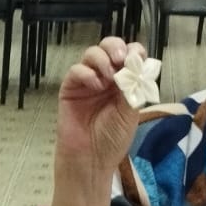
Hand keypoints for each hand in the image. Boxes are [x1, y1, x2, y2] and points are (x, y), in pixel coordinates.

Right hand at [56, 37, 144, 175]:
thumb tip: (134, 63)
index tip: (136, 60)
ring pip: (92, 54)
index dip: (133, 52)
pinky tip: (95, 86)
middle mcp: (106, 77)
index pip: (130, 55)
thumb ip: (133, 86)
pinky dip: (87, 73)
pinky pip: (76, 70)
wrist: (91, 158)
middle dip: (116, 48)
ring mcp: (87, 81)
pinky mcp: (70, 87)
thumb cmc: (112, 138)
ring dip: (102, 60)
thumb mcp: (130, 112)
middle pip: (109, 47)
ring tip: (108, 78)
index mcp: (124, 81)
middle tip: (120, 60)